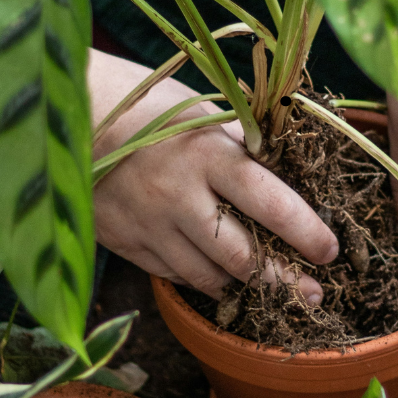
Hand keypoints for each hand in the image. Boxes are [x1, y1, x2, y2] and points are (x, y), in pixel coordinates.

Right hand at [87, 50, 338, 302]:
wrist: (68, 116)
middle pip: (244, 256)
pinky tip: (219, 277)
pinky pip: (175, 276)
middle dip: (285, 279)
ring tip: (270, 287)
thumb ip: (240, 144)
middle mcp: (180, 196)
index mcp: (208, 154)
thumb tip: (287, 169)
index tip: (329, 250)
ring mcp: (149, 225)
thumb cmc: (145, 104)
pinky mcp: (125, 243)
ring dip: (245, 285)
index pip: (271, 203)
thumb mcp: (200, 110)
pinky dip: (203, 279)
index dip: (307, 232)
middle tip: (313, 292)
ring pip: (210, 277)